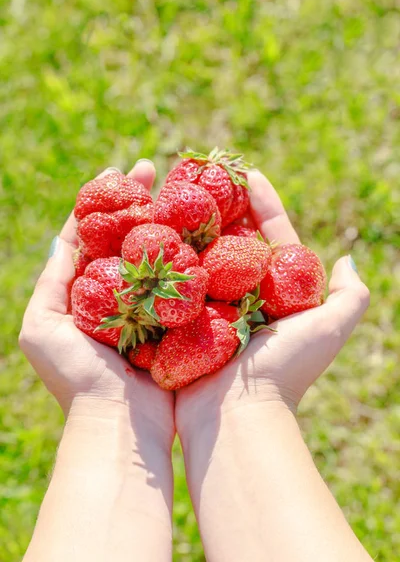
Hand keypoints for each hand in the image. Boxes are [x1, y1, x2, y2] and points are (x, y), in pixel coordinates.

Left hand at [19, 161, 174, 447]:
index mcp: (90, 292)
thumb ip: (53, 280)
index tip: (121, 167)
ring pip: (164, 253)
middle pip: (132, 235)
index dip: (106, 199)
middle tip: (156, 166)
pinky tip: (208, 227)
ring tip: (184, 186)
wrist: (122, 429)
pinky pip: (188, 280)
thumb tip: (67, 234)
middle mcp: (123, 295)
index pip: (96, 233)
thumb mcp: (43, 326)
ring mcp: (155, 307)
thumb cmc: (77, 379)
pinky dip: (196, 254)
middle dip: (142, 199)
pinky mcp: (182, 321)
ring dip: (172, 220)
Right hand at [176, 169, 369, 434]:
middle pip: (231, 240)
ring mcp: (208, 307)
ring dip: (188, 224)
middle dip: (220, 206)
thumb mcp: (327, 330)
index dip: (264, 204)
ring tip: (175, 190)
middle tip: (206, 174)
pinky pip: (170, 281)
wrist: (236, 420)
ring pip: (198, 255)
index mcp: (275, 293)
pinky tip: (152, 229)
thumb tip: (349, 259)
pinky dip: (163, 256)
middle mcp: (242, 297)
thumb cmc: (283, 372)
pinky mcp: (179, 320)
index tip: (250, 173)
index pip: (272, 237)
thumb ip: (350, 296)